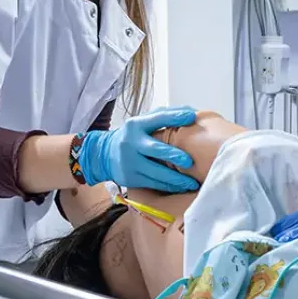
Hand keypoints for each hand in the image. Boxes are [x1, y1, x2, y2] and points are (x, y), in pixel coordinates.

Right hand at [78, 106, 198, 192]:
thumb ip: (165, 116)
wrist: (104, 154)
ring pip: (156, 172)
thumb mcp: (143, 122)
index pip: (157, 118)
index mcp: (136, 125)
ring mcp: (129, 162)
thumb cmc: (133, 137)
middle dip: (173, 155)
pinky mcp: (130, 178)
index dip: (175, 117)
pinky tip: (181, 187)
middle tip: (189, 161)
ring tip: (193, 182)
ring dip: (176, 179)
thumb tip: (190, 111)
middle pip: (155, 149)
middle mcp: (131, 143)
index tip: (192, 117)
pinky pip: (153, 184)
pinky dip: (169, 186)